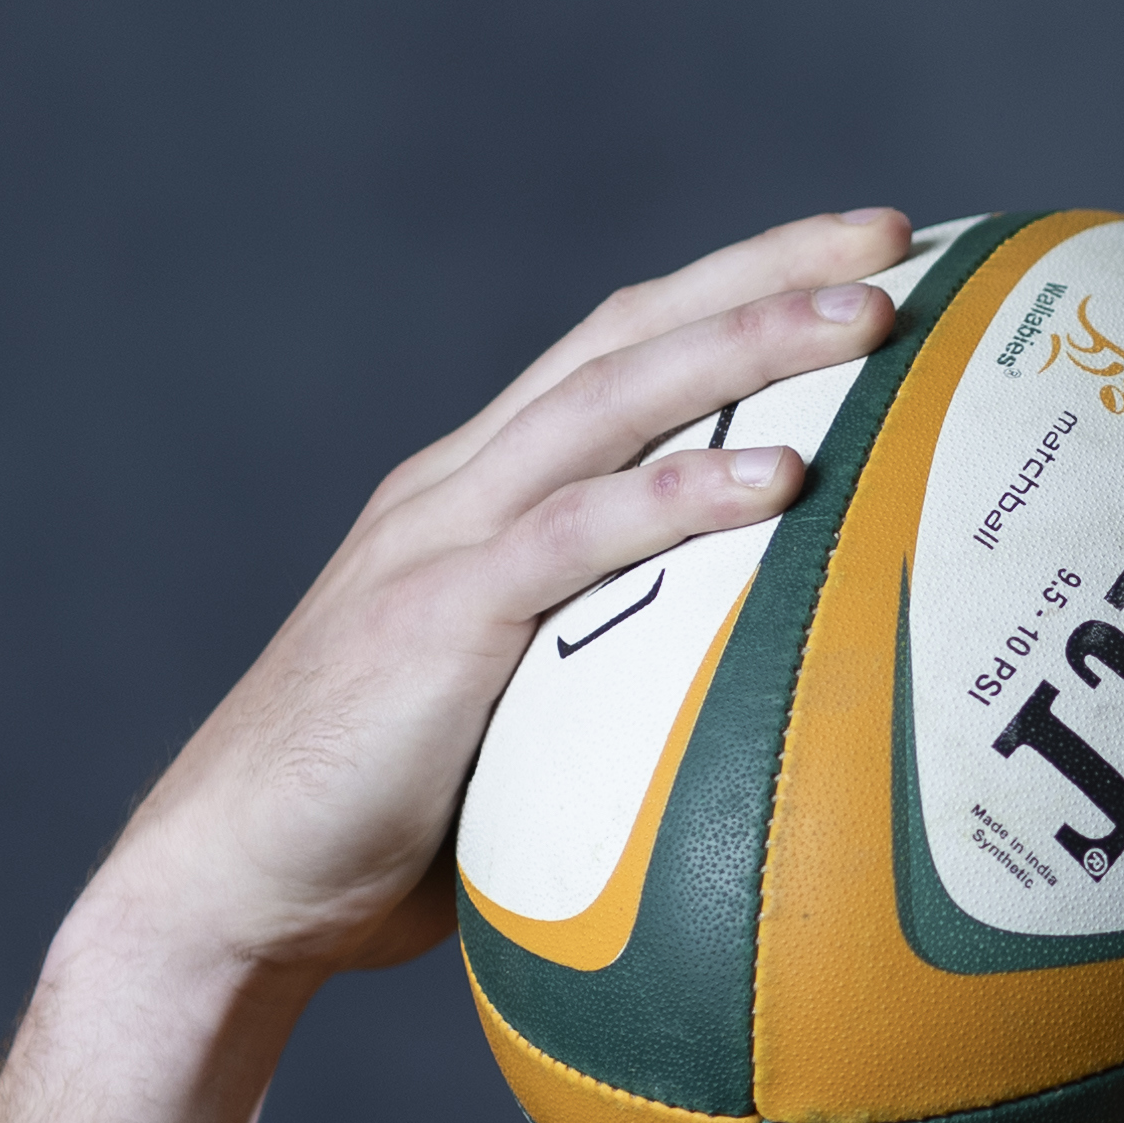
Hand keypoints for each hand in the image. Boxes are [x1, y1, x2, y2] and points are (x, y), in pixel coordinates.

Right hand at [82, 206, 917, 986]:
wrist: (228, 885)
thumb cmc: (384, 833)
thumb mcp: (517, 724)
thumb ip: (609, 685)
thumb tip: (759, 726)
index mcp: (478, 495)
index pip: (618, 351)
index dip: (732, 291)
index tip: (854, 261)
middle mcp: (459, 488)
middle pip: (628, 334)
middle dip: (763, 271)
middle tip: (895, 237)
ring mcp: (440, 541)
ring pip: (612, 399)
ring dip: (746, 344)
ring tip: (867, 314)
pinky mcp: (434, 617)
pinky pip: (578, 536)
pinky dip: (681, 495)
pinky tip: (781, 476)